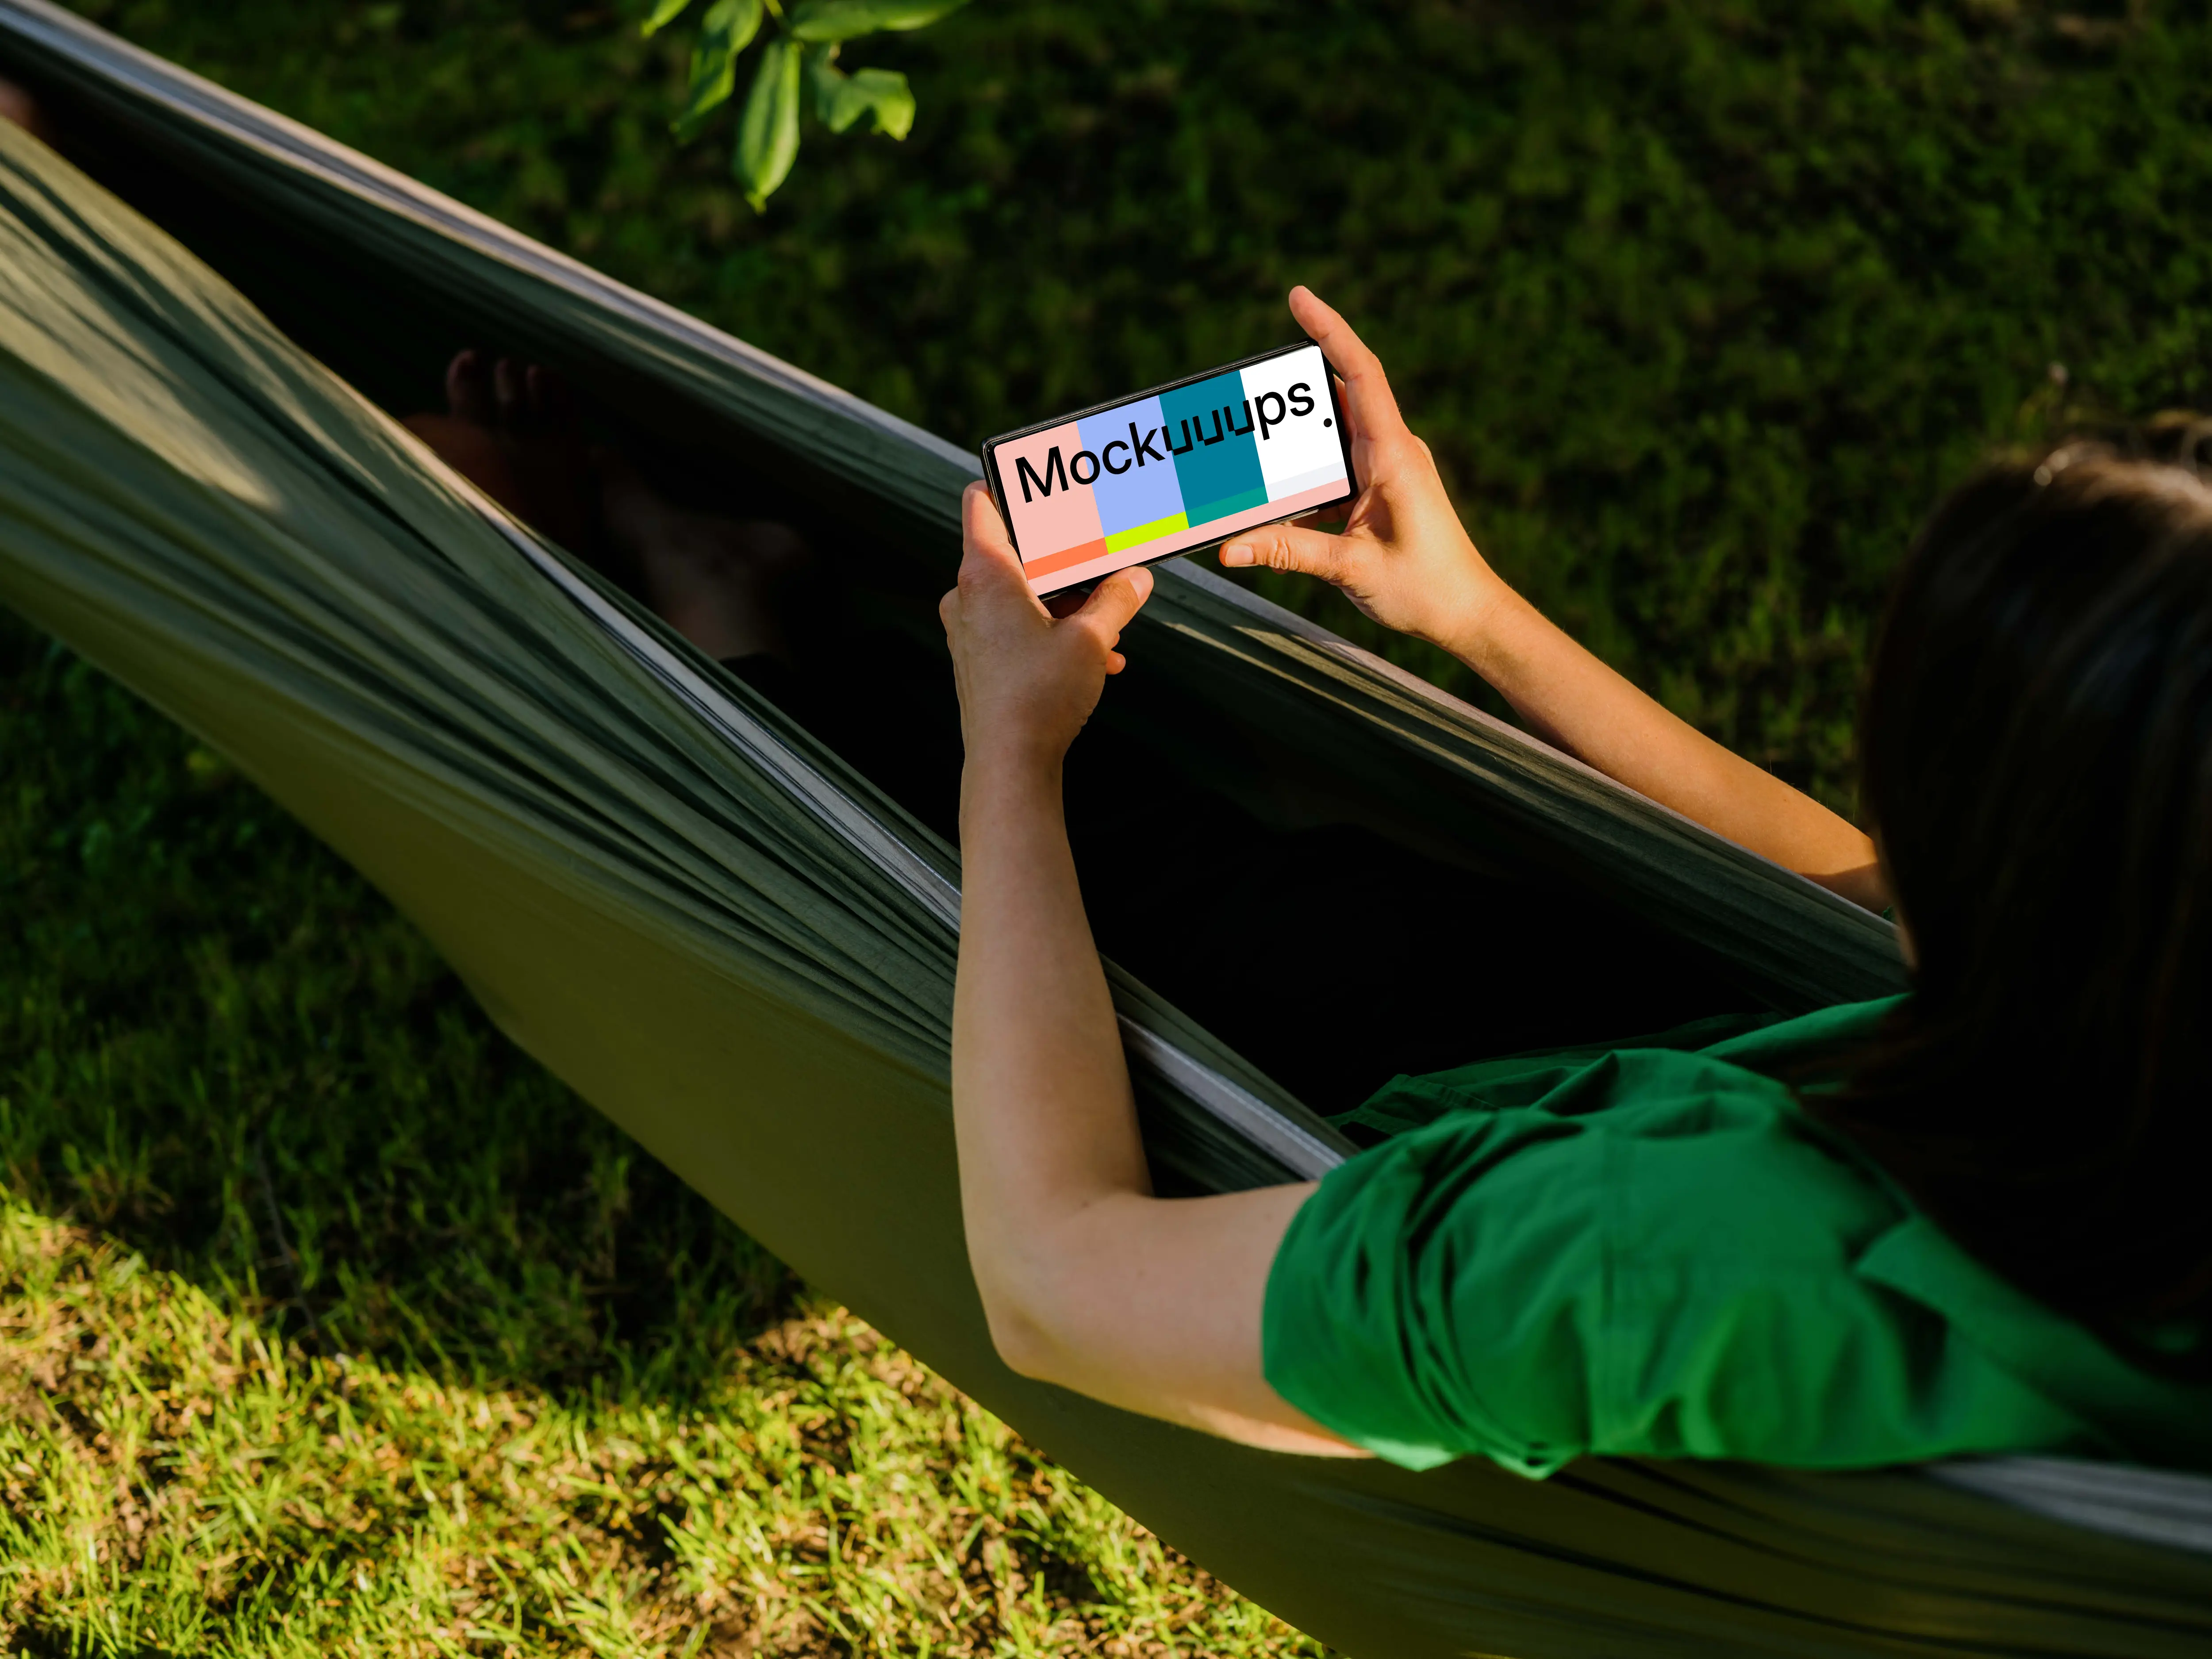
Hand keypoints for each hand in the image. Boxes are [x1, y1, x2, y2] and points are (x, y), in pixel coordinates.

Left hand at [940, 482, 1153, 768]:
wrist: (1009, 764)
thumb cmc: (1040, 697)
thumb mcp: (1092, 639)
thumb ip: (1117, 599)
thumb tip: (1137, 577)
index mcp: (985, 574)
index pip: (981, 502)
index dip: (1009, 484)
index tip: (1044, 482)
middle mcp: (967, 596)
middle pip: (1017, 552)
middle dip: (1067, 561)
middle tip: (1105, 561)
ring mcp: (968, 629)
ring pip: (1023, 595)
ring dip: (1069, 604)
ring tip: (1111, 623)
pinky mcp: (977, 659)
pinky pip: (1018, 628)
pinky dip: (1054, 633)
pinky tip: (1098, 657)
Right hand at [1220, 287, 1502, 652]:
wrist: (1469, 615)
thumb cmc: (1427, 590)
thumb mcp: (1351, 569)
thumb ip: (1288, 553)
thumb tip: (1230, 549)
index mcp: (1394, 455)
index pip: (1361, 373)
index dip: (1330, 329)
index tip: (1299, 297)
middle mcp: (1393, 451)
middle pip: (1337, 397)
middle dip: (1289, 394)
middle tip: (1243, 396)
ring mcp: (1388, 468)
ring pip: (1330, 437)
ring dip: (1292, 444)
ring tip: (1250, 451)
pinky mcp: (1380, 490)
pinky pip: (1334, 471)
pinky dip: (1303, 483)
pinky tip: (1275, 509)